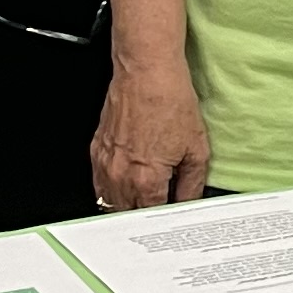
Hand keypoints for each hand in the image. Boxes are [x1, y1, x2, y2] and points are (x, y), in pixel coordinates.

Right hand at [92, 57, 210, 207]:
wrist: (147, 72)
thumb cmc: (170, 102)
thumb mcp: (196, 149)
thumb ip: (192, 185)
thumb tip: (189, 203)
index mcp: (146, 179)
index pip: (153, 217)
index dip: (165, 219)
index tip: (173, 217)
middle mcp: (120, 175)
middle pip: (129, 215)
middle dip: (144, 215)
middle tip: (160, 210)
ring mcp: (105, 163)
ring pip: (110, 202)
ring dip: (126, 206)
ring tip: (142, 200)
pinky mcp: (96, 150)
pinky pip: (99, 183)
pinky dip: (111, 189)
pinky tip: (126, 184)